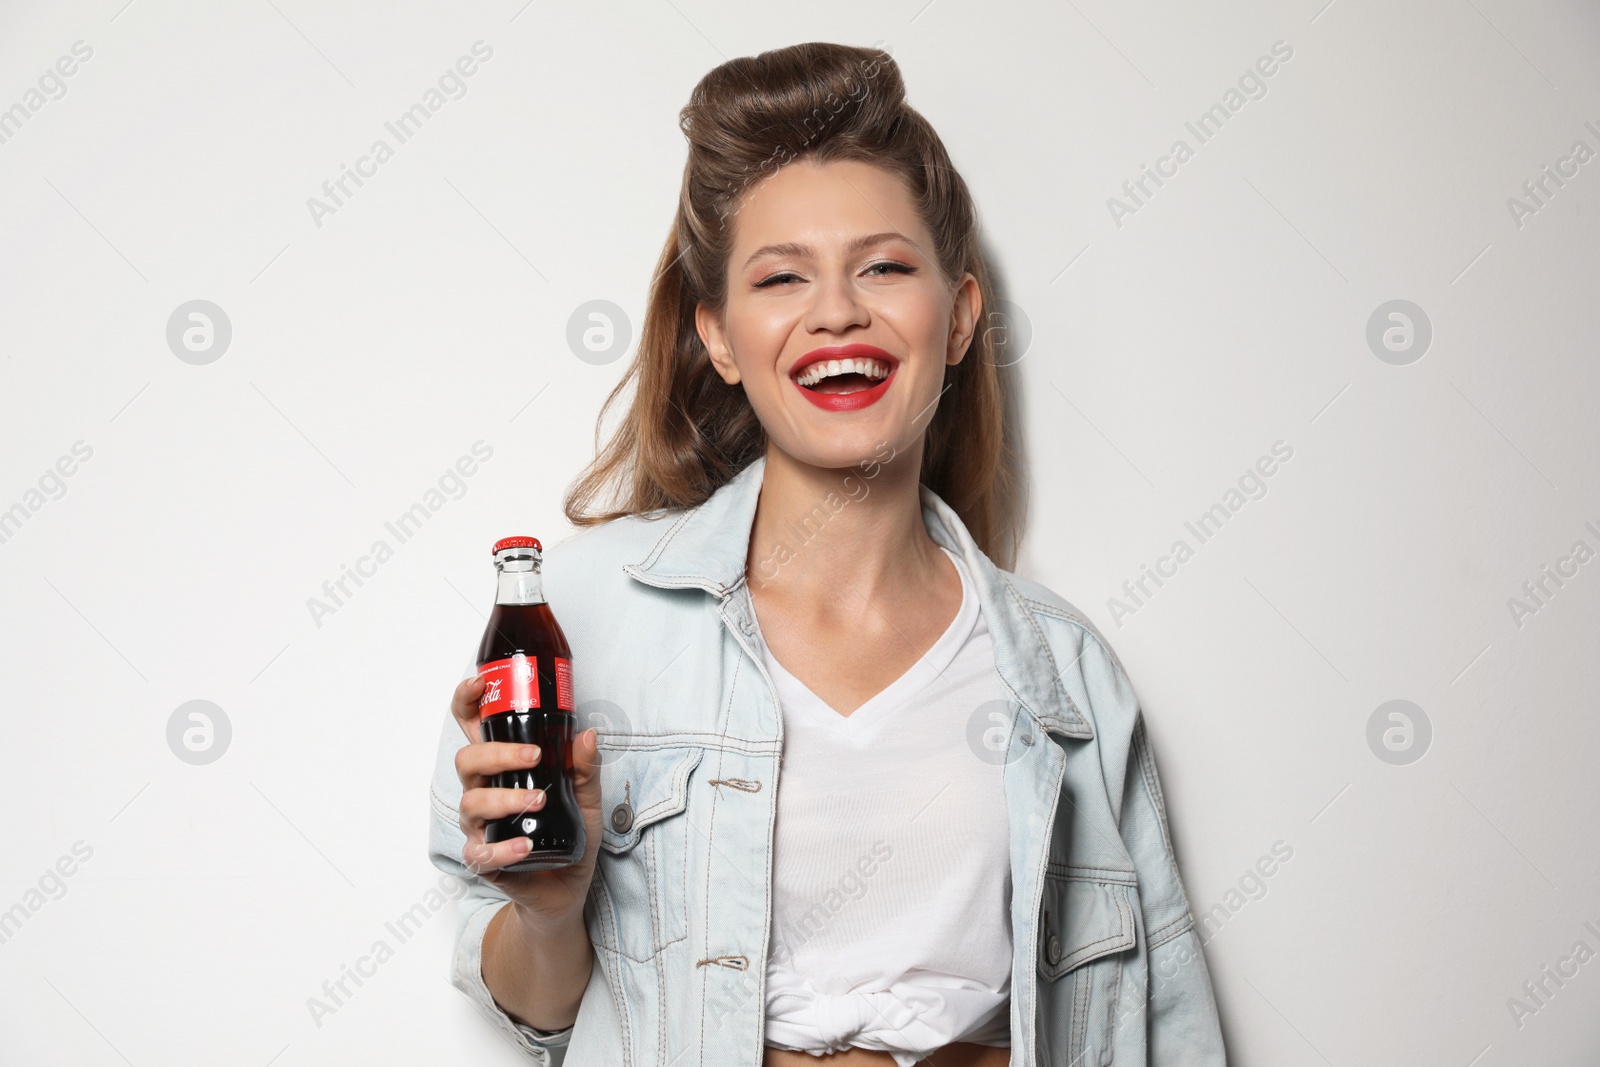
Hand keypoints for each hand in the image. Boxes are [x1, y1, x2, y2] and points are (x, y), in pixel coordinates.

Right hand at [449, 674, 604, 931]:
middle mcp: (483, 790)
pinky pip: (480, 852)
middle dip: (497, 754)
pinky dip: (502, 848)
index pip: (472, 728)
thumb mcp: (587, 796)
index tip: (478, 683)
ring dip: (505, 798)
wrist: (566, 886)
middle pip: (467, 760)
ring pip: (472, 802)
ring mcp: (480, 825)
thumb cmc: (569, 832)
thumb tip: (588, 734)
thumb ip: (584, 767)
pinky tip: (524, 846)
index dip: (467, 701)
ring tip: (538, 802)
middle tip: (534, 758)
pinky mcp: (485, 859)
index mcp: (502, 766)